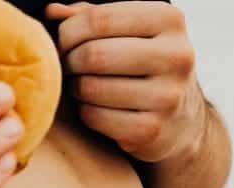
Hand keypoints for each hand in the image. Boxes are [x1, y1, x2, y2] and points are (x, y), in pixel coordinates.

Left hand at [46, 2, 205, 161]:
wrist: (180, 120)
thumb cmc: (143, 66)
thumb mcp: (128, 32)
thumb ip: (91, 17)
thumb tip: (54, 12)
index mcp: (169, 19)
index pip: (99, 18)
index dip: (68, 32)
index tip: (63, 43)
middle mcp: (176, 56)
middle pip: (93, 54)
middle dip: (70, 62)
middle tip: (70, 67)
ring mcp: (167, 96)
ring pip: (91, 88)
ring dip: (76, 88)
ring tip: (83, 86)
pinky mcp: (152, 130)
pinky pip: (95, 117)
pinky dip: (85, 112)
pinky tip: (96, 107)